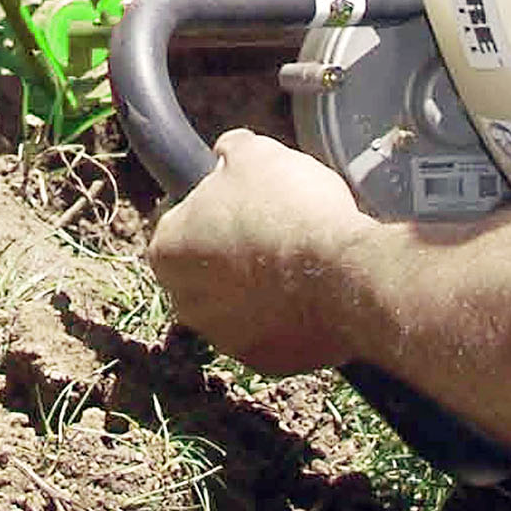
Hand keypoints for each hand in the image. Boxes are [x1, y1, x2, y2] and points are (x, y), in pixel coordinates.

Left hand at [146, 129, 376, 375]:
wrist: (343, 274)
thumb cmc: (290, 210)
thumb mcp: (256, 153)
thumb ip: (230, 150)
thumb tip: (226, 152)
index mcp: (167, 250)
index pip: (179, 222)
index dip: (213, 207)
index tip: (244, 201)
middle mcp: (185, 301)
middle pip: (204, 269)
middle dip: (231, 253)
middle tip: (273, 229)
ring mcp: (224, 337)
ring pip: (236, 304)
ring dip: (257, 287)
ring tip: (298, 261)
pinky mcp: (264, 360)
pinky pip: (270, 332)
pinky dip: (286, 316)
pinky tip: (311, 292)